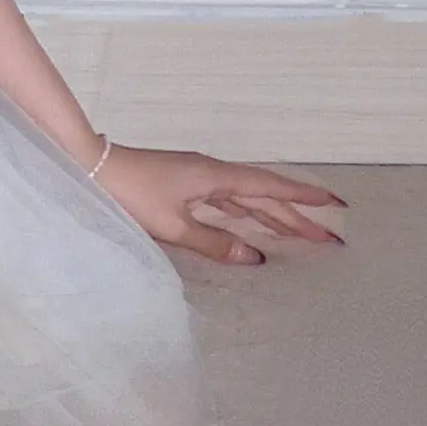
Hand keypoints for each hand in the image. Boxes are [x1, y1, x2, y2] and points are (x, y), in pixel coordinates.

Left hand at [93, 143, 346, 266]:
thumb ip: (215, 243)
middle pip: (264, 196)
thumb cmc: (130, 194)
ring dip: (274, 215)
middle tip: (329, 237)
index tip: (336, 204)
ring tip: (302, 235)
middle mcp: (213, 174)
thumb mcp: (174, 226)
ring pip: (247, 199)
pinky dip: (247, 214)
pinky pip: (228, 201)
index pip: (271, 187)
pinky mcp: (185, 185)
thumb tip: (256, 257)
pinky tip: (253, 226)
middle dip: (297, 216)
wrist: (90, 168)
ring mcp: (199, 178)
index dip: (304, 197)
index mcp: (216, 178)